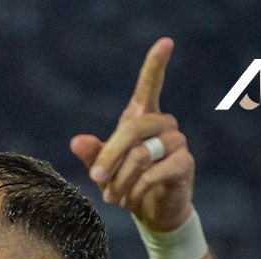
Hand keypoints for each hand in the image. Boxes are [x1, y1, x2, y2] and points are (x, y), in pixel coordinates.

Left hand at [69, 37, 193, 231]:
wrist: (150, 213)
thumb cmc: (126, 184)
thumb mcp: (104, 169)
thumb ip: (91, 154)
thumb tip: (76, 141)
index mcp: (143, 118)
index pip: (150, 85)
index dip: (156, 64)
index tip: (166, 42)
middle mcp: (163, 124)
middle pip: (132, 129)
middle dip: (109, 157)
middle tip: (95, 179)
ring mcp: (177, 142)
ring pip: (140, 156)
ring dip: (121, 181)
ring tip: (114, 197)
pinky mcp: (184, 164)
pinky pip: (153, 174)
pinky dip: (136, 191)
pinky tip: (131, 200)